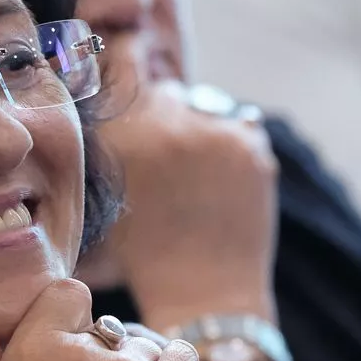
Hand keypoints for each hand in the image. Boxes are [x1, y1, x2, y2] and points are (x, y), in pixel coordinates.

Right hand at [92, 80, 279, 329]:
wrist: (202, 293)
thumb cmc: (146, 253)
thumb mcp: (108, 193)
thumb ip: (109, 141)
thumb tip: (116, 83)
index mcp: (120, 135)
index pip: (125, 66)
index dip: (130, 71)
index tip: (136, 82)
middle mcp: (165, 125)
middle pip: (168, 92)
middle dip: (169, 117)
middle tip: (172, 159)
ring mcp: (212, 133)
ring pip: (206, 106)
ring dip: (203, 128)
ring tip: (200, 177)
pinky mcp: (251, 145)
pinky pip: (240, 124)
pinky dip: (234, 145)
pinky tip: (223, 183)